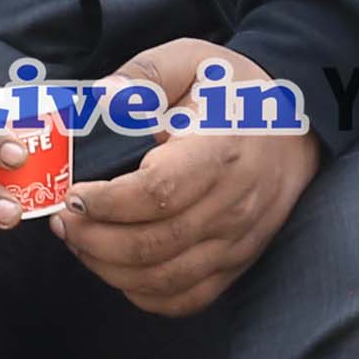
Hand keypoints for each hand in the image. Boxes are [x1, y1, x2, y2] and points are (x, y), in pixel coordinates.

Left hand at [46, 36, 316, 317]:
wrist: (296, 123)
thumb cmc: (233, 91)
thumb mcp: (190, 60)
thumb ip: (143, 75)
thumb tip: (101, 98)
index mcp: (220, 150)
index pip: (158, 192)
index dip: (107, 202)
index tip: (73, 195)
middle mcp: (234, 204)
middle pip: (153, 244)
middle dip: (92, 240)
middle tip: (62, 222)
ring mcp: (238, 240)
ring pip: (163, 279)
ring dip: (108, 269)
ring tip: (80, 242)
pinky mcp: (238, 261)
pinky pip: (187, 299)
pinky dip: (144, 294)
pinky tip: (116, 269)